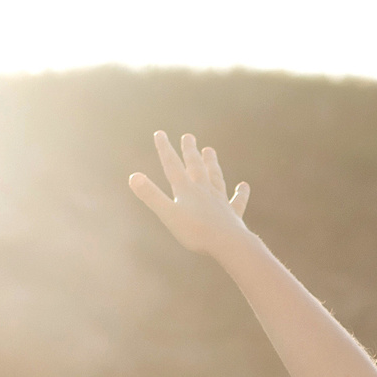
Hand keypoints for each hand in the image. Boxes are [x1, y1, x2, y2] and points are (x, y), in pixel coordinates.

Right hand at [128, 131, 253, 258]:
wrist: (228, 243)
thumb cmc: (196, 231)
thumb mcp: (168, 214)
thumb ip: (151, 195)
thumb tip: (133, 176)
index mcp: (186, 190)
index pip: (173, 166)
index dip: (165, 149)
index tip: (160, 133)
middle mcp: (204, 191)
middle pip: (196, 167)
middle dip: (190, 151)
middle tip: (189, 136)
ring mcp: (220, 201)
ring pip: (215, 178)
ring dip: (212, 164)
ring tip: (210, 151)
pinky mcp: (233, 215)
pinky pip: (237, 201)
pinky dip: (241, 193)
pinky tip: (244, 186)